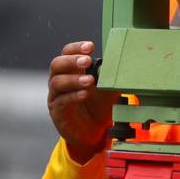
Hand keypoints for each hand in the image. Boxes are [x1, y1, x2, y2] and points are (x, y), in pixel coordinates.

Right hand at [47, 41, 116, 163]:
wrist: (95, 132)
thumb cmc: (99, 106)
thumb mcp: (109, 88)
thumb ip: (111, 75)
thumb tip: (123, 61)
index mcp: (70, 71)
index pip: (67, 53)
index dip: (76, 48)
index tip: (90, 46)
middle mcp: (59, 81)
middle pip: (57, 65)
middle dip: (72, 61)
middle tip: (87, 61)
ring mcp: (56, 97)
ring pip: (57, 83)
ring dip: (74, 79)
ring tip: (90, 80)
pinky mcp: (58, 112)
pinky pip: (62, 101)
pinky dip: (74, 96)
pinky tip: (85, 94)